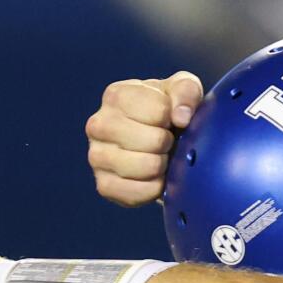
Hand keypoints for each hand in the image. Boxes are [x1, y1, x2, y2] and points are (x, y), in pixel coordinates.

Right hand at [86, 71, 202, 205]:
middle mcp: (99, 124)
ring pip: (145, 167)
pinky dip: (153, 189)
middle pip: (153, 141)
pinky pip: (136, 193)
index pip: (159, 111)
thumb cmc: (169, 110)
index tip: (168, 119)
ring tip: (159, 156)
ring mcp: (97, 156)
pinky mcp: (103, 185)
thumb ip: (186, 91)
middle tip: (165, 141)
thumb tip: (181, 117)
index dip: (173, 118)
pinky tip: (154, 177)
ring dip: (162, 165)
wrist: (158, 139)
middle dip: (168, 143)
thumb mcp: (183, 90)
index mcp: (116, 96)